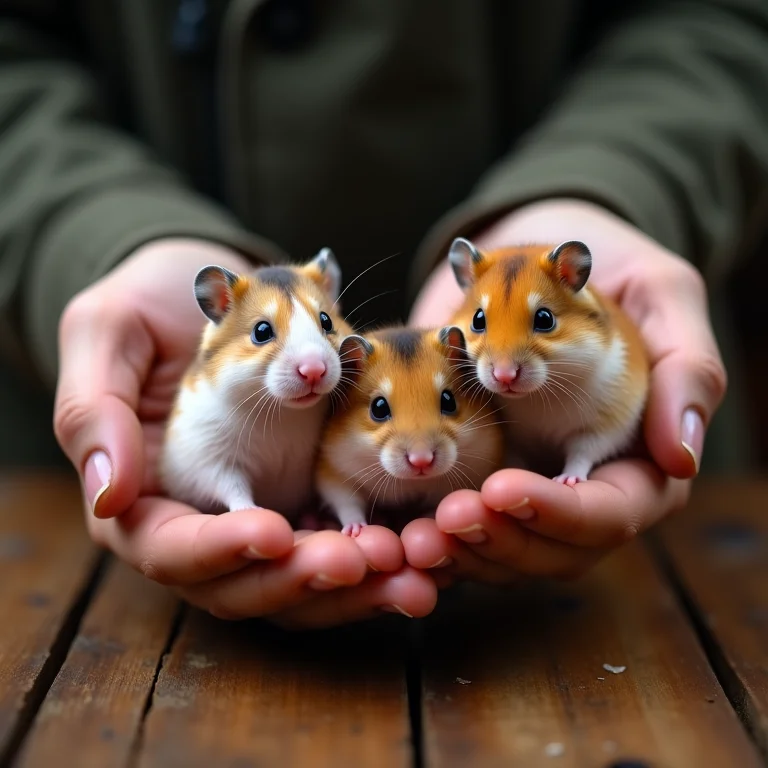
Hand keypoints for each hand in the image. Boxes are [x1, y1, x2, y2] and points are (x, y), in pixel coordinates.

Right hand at [54, 239, 436, 626]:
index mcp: (143, 498)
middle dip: (304, 577)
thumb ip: (95, 409)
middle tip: (363, 560)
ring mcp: (260, 512)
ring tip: (411, 570)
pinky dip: (377, 547)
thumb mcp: (107, 332)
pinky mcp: (307, 495)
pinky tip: (418, 547)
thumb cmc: (146, 304)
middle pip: (246, 580)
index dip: (219, 551)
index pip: (172, 550)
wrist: (212, 287)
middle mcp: (204, 520)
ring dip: (356, 581)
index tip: (272, 532)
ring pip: (302, 575)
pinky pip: (341, 537)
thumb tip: (108, 495)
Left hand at [405, 198, 725, 582]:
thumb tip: (683, 458)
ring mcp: (529, 483)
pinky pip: (460, 524)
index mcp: (636, 457)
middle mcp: (582, 483)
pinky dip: (430, 534)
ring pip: (503, 548)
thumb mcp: (662, 293)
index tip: (502, 488)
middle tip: (447, 516)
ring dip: (459, 548)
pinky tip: (400, 529)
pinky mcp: (481, 472)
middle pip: (553, 548)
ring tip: (415, 534)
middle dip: (499, 538)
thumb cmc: (612, 268)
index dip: (559, 512)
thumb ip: (686, 367)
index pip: (610, 512)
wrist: (540, 250)